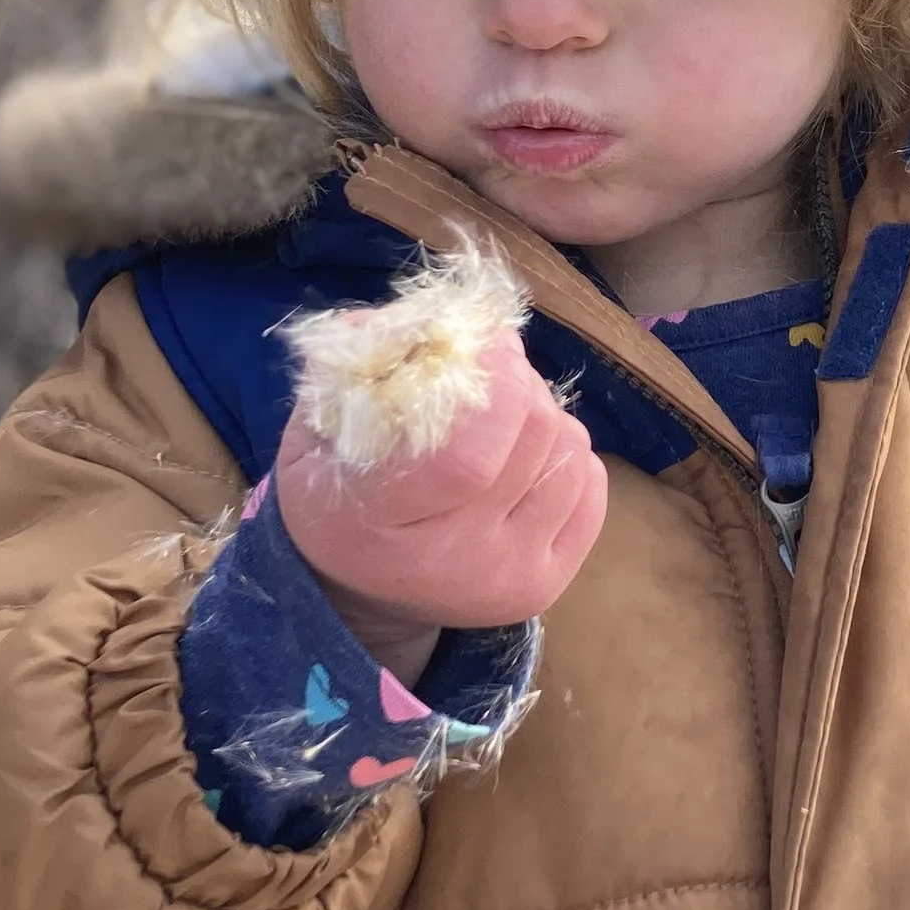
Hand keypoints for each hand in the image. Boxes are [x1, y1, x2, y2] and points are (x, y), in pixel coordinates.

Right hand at [274, 328, 607, 670]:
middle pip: (532, 435)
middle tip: (492, 370)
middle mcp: (452, 562)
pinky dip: (566, 454)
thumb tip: (432, 315)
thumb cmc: (339, 494)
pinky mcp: (547, 586)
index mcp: (379, 523)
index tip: (491, 340)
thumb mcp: (318, 430)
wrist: (365, 594)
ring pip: (570, 452)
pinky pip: (591, 484)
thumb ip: (361, 366)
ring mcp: (507, 578)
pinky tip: (525, 460)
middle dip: (519, 380)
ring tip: (502, 419)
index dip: (496, 385)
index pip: (468, 459)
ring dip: (543, 414)